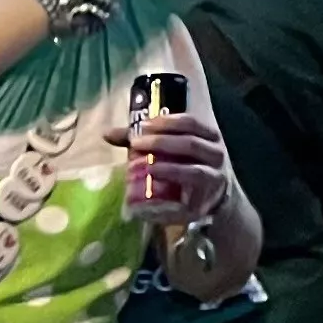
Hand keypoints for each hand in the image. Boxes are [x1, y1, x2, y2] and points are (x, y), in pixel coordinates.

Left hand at [108, 111, 228, 224]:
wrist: (210, 201)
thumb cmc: (186, 170)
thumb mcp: (170, 153)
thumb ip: (143, 142)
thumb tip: (107, 133)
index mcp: (207, 136)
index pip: (190, 122)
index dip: (167, 121)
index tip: (143, 126)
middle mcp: (216, 151)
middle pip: (190, 141)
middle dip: (161, 140)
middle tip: (137, 143)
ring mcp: (215, 172)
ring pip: (194, 160)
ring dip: (166, 158)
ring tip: (142, 161)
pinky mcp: (208, 193)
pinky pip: (193, 178)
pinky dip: (173, 173)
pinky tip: (154, 172)